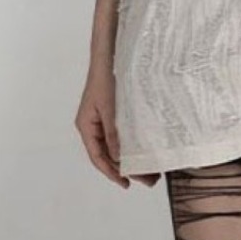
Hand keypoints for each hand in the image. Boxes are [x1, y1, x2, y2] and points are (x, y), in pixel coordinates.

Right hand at [74, 61, 160, 188]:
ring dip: (133, 158)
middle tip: (150, 180)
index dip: (112, 172)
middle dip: (128, 169)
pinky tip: (147, 150)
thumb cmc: (106, 78)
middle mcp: (94, 126)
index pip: (98, 157)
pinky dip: (133, 145)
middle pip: (109, 155)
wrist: (109, 56)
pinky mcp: (114, 114)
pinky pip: (122, 135)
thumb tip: (118, 158)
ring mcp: (104, 121)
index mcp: (86, 126)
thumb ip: (113, 133)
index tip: (126, 183)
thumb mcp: (110, 108)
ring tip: (153, 170)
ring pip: (117, 146)